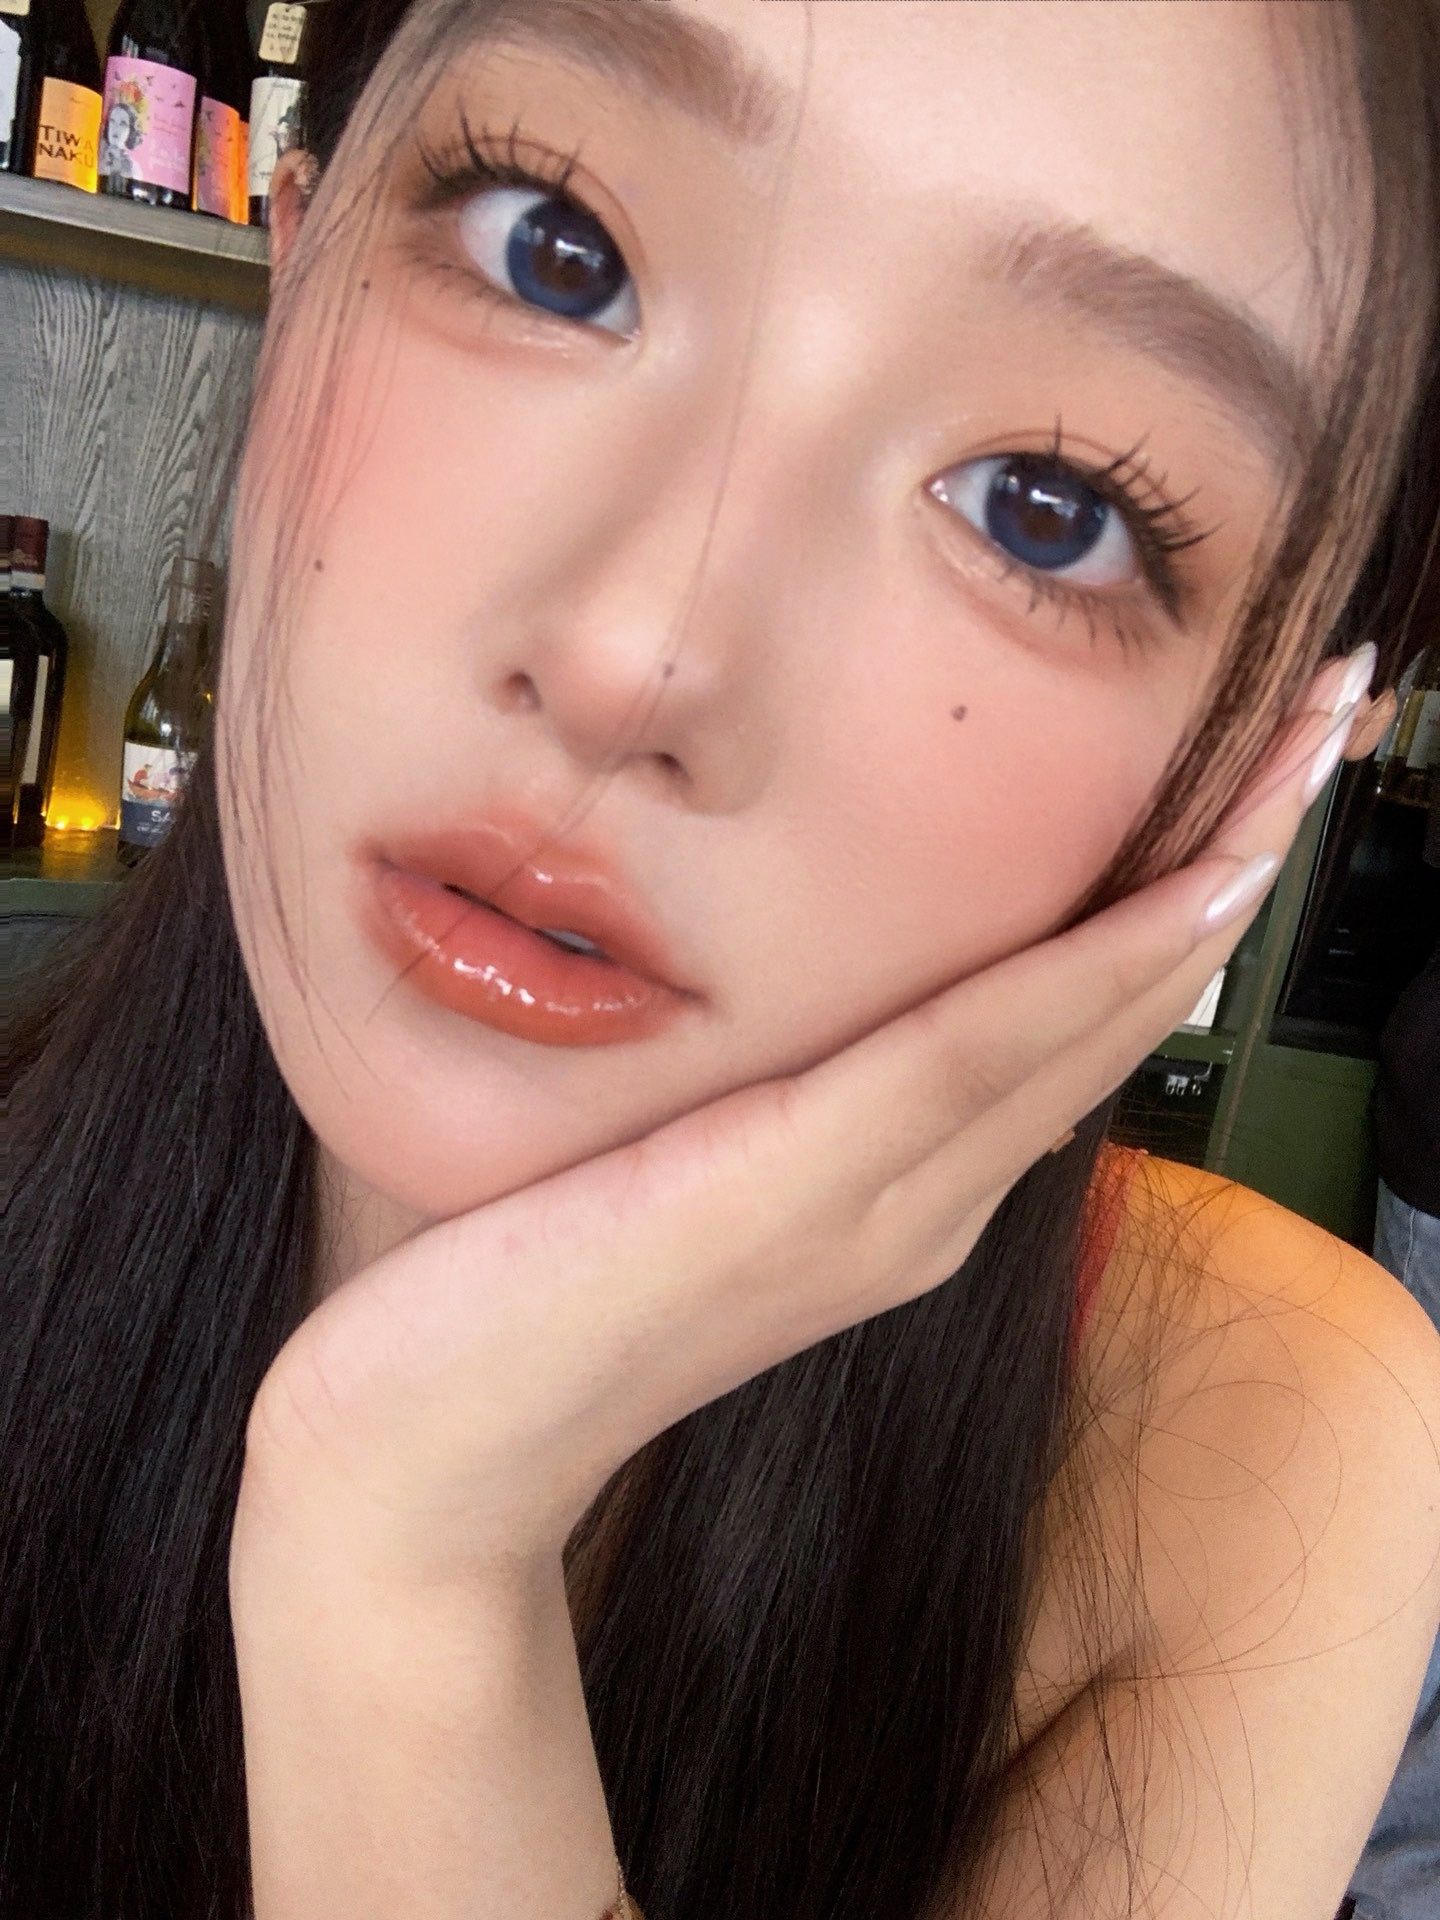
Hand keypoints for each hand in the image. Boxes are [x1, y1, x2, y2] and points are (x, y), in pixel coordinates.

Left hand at [232, 652, 1372, 1593]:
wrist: (421, 1457)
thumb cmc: (519, 1282)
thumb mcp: (660, 1151)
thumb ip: (754, 1083)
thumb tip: (777, 964)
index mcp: (896, 1185)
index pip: (1071, 1015)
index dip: (1180, 891)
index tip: (1253, 763)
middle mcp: (923, 1198)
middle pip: (1120, 1002)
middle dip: (1240, 849)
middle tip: (1331, 711)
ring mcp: (879, 1206)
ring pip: (1086, 1015)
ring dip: (1214, 873)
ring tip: (1306, 742)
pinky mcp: (798, 1191)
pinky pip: (974, 1054)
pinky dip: (1095, 965)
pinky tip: (1187, 877)